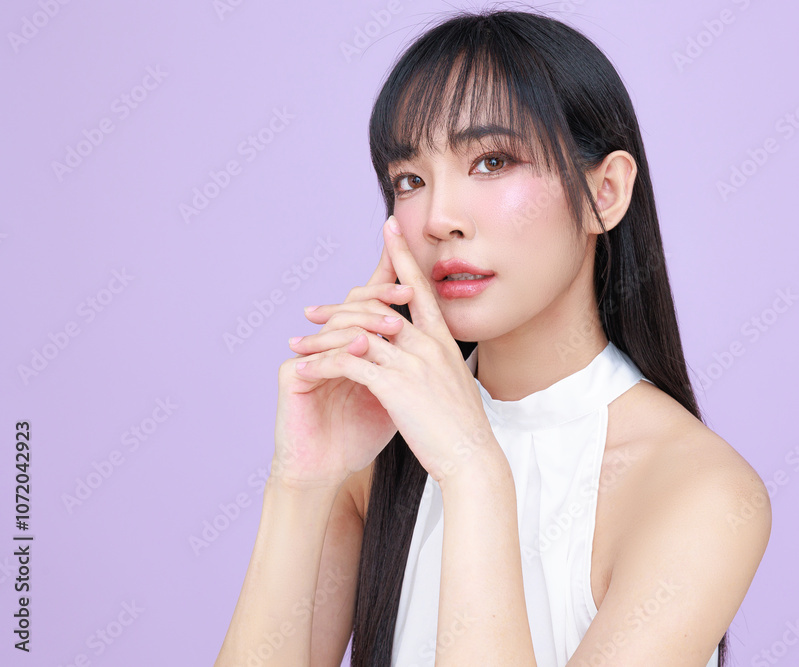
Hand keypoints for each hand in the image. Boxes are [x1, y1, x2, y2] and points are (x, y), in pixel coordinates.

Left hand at [294, 215, 498, 483]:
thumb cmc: (463, 430)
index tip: (390, 227)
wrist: (473, 459)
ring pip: (357, 334)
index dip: (403, 255)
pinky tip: (306, 369)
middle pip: (379, 306)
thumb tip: (427, 357)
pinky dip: (324, 364)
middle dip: (341, 305)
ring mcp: (413, 362)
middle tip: (312, 308)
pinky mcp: (396, 385)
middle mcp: (429, 344)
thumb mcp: (454, 385)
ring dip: (322, 337)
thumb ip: (436, 364)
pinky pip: (350, 364)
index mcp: (443, 341)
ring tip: (297, 344)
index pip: (420, 287)